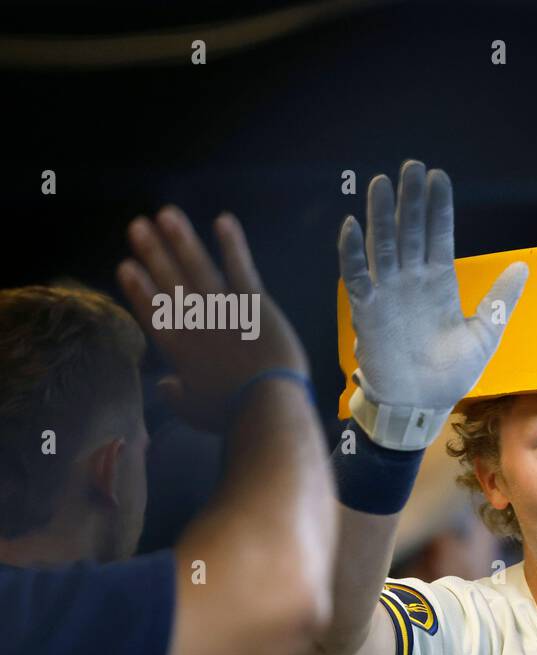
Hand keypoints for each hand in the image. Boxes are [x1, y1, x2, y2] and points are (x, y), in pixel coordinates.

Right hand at [116, 207, 307, 431]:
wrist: (267, 405)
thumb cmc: (232, 414)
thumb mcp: (196, 411)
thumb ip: (176, 395)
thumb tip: (165, 385)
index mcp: (180, 350)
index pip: (154, 313)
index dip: (139, 289)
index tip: (126, 266)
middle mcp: (197, 323)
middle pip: (170, 282)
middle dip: (153, 253)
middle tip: (137, 226)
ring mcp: (224, 310)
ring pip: (198, 268)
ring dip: (181, 240)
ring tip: (166, 215)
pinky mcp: (254, 304)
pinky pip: (240, 267)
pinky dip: (231, 244)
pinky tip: (222, 220)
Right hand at [338, 160, 527, 447]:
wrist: (422, 405)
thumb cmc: (451, 374)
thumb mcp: (484, 334)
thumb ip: (499, 299)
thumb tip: (523, 267)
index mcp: (440, 283)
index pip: (438, 235)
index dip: (438, 207)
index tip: (438, 177)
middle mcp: (412, 282)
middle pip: (410, 231)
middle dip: (410, 200)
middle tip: (411, 167)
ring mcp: (389, 294)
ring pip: (383, 246)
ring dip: (382, 216)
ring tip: (382, 183)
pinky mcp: (369, 311)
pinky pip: (358, 278)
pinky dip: (353, 254)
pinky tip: (352, 226)